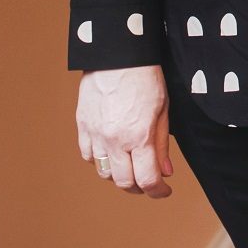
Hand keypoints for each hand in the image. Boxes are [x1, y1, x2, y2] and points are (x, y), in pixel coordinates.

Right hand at [75, 65, 173, 197]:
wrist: (117, 55)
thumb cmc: (145, 77)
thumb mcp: (163, 110)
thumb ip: (162, 143)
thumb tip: (165, 171)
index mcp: (139, 136)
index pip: (147, 179)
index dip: (158, 192)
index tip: (164, 191)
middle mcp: (115, 140)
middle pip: (123, 182)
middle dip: (139, 188)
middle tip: (148, 182)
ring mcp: (95, 135)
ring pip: (104, 172)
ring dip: (119, 175)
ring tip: (131, 166)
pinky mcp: (82, 126)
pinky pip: (89, 156)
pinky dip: (101, 160)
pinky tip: (112, 152)